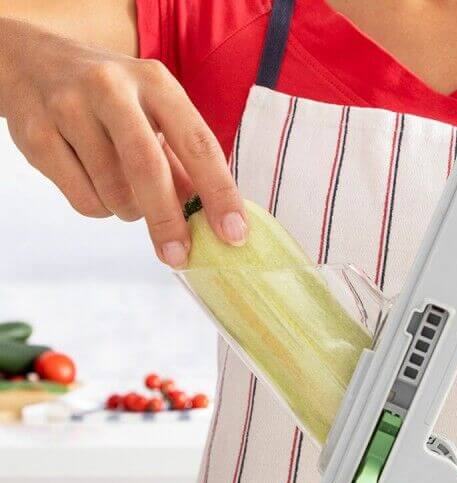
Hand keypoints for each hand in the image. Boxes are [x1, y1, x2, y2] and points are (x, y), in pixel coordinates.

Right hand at [0, 18, 245, 266]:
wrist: (31, 61)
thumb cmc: (112, 99)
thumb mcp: (154, 113)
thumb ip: (183, 162)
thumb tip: (212, 217)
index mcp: (155, 82)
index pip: (198, 144)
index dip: (219, 193)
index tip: (234, 234)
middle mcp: (111, 88)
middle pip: (147, 168)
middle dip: (168, 220)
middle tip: (180, 256)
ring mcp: (68, 107)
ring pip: (113, 192)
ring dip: (130, 210)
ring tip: (126, 189)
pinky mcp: (36, 134)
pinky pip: (83, 199)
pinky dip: (99, 207)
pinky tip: (94, 182)